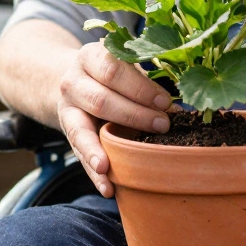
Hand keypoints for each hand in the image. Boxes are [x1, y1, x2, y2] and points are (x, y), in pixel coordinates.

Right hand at [57, 41, 172, 197]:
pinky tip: (108, 188)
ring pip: (82, 129)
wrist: (75, 80)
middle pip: (101, 99)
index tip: (165, 102)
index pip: (113, 70)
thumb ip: (146, 82)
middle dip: (133, 116)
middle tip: (162, 127)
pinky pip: (78, 154)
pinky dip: (93, 174)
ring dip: (103, 149)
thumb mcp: (125, 67)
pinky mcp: (66, 132)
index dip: (140, 88)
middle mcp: (73, 81)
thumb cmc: (112, 74)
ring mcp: (67, 108)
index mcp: (91, 57)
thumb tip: (179, 109)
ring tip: (113, 167)